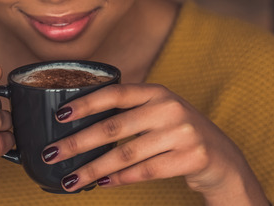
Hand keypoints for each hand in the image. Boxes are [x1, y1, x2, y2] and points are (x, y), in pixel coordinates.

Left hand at [41, 83, 267, 204]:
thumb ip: (129, 111)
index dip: (85, 104)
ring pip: (125, 155)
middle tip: (52, 154)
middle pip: (113, 128)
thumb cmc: (178, 133)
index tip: (58, 116)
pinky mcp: (191, 157)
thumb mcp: (158, 112)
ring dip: (93, 169)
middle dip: (76, 143)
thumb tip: (78, 123)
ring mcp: (182, 133)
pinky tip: (102, 183)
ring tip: (70, 179)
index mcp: (156, 92)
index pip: (114, 93)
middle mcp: (169, 108)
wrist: (222, 157)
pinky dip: (120, 179)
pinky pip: (145, 172)